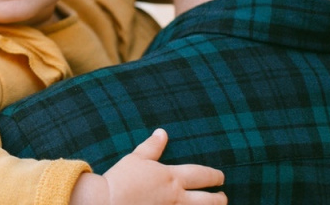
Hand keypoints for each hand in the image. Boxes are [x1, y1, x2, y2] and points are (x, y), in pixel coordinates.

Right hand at [69, 129, 224, 204]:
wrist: (107, 201)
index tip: (220, 177)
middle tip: (223, 197)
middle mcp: (176, 196)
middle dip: (219, 199)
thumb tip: (162, 133)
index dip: (214, 176)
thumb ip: (152, 146)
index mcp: (171, 177)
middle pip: (208, 200)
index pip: (201, 175)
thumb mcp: (136, 158)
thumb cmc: (121, 179)